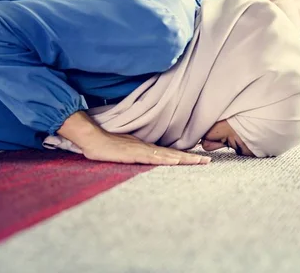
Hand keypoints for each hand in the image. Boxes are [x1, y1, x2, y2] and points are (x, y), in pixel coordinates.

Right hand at [58, 111, 210, 165]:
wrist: (92, 138)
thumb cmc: (106, 146)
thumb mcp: (125, 152)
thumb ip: (137, 155)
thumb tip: (148, 160)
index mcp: (146, 148)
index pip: (169, 153)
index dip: (184, 156)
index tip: (199, 158)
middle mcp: (146, 148)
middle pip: (173, 153)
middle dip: (191, 158)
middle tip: (208, 160)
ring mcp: (140, 150)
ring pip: (167, 155)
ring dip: (183, 159)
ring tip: (199, 161)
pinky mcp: (133, 153)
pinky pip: (152, 156)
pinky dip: (164, 159)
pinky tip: (174, 160)